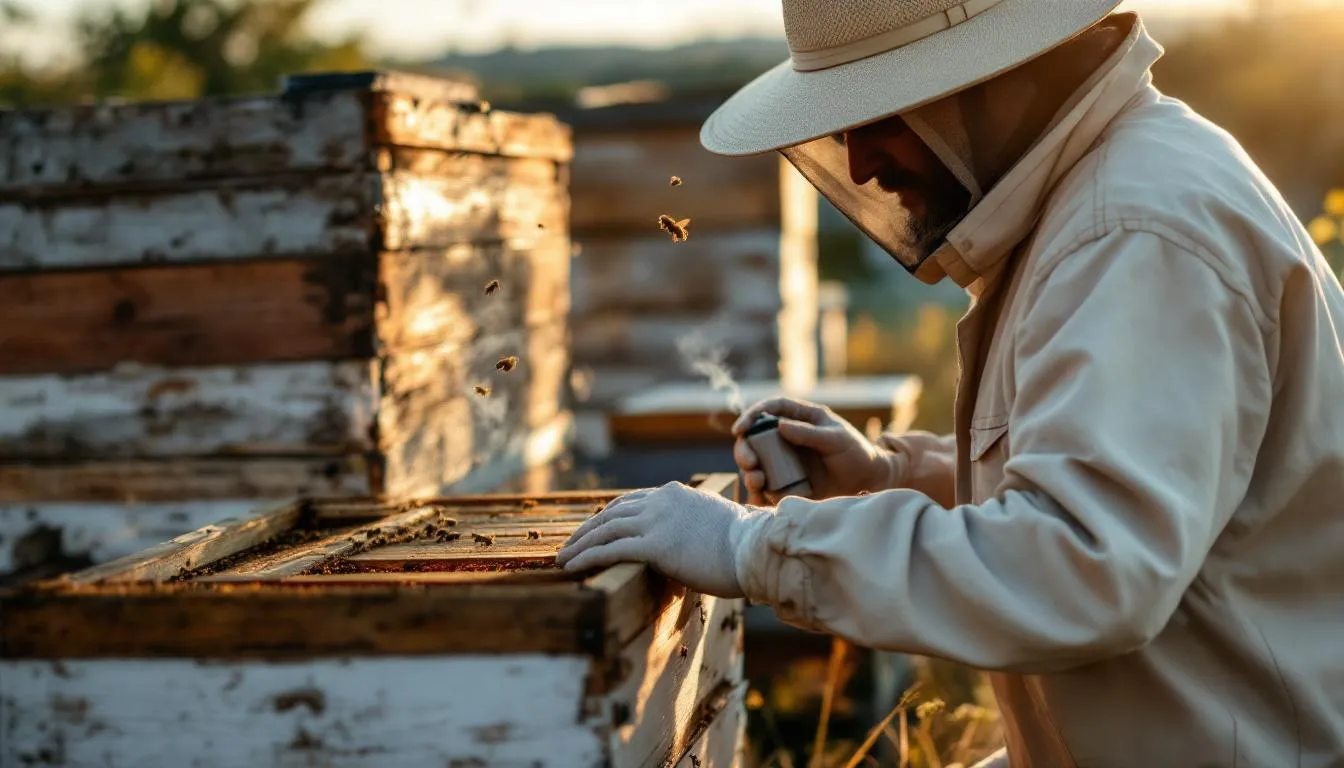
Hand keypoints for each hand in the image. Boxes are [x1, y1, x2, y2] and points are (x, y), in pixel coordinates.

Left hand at [556, 482, 768, 597]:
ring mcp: (656, 521)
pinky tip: (572, 568)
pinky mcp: (654, 545)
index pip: (631, 501)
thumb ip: (698, 524)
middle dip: (586, 530)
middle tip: (568, 545)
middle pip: (611, 513)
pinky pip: (610, 550)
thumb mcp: (717, 523)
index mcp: (675, 493)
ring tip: (562, 559)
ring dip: (579, 545)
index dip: (608, 515)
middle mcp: (661, 500)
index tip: (593, 527)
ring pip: (605, 530)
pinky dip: (586, 558)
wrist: (755, 549)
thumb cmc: (746, 545)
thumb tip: (698, 538)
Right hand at [732, 397, 893, 503]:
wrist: (868, 483)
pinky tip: (760, 499)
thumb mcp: (836, 439)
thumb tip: (780, 426)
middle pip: (753, 439)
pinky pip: (764, 489)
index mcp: (799, 418)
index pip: (769, 410)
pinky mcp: (785, 484)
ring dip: (749, 473)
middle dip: (744, 451)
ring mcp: (784, 462)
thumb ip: (809, 433)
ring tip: (758, 481)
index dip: (751, 416)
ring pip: (754, 465)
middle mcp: (786, 439)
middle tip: (750, 463)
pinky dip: (757, 494)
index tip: (739, 429)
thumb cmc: (856, 453)